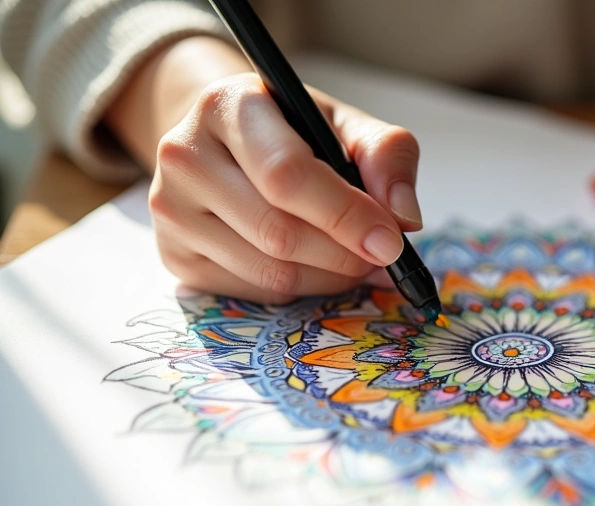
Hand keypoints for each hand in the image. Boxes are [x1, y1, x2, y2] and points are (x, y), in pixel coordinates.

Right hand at [107, 39, 421, 303]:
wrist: (225, 141)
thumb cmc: (292, 131)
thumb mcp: (343, 124)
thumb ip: (386, 156)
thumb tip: (404, 219)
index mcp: (229, 106)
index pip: (288, 175)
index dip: (346, 215)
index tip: (391, 242)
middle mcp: (185, 154)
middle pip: (278, 232)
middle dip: (344, 254)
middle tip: (381, 256)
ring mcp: (170, 209)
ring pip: (269, 271)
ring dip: (329, 276)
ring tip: (355, 260)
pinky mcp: (174, 255)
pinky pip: (253, 291)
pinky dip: (300, 288)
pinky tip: (316, 266)